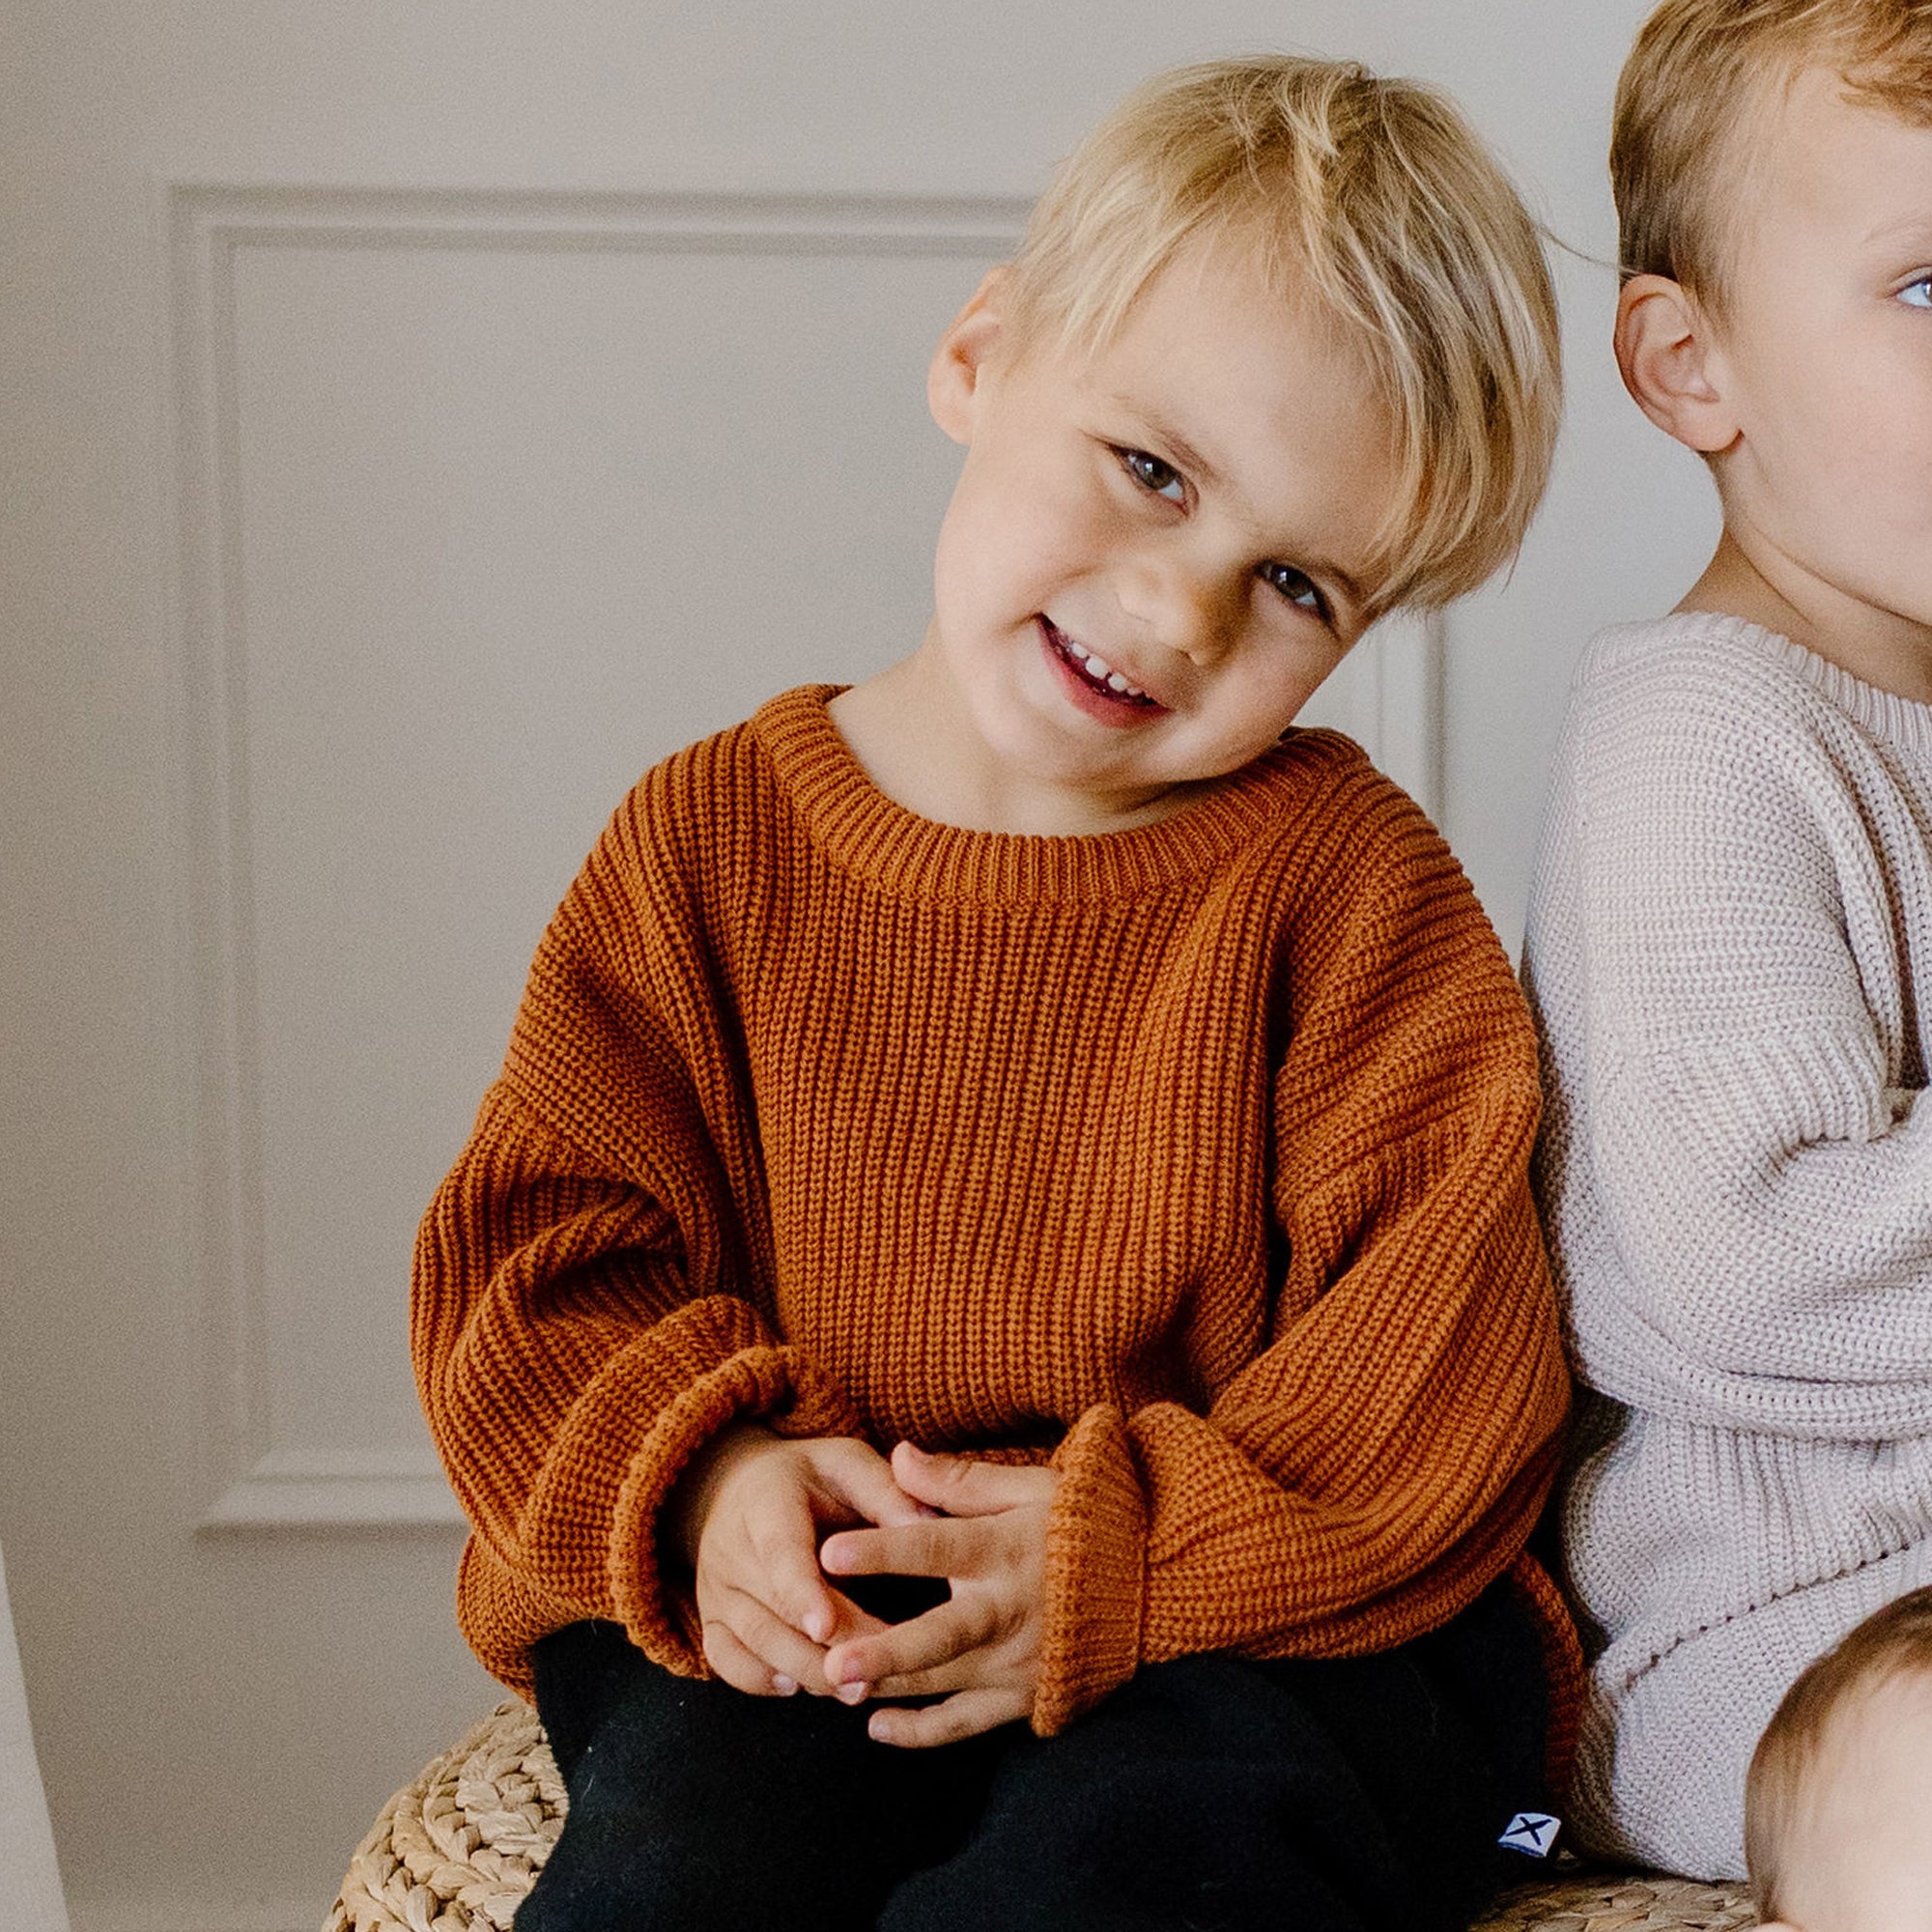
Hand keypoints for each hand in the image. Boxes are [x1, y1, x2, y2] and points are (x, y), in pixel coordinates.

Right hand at [670, 1425, 927, 1698]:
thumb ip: (886, 1493)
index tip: (827, 1626)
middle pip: (771, 1609)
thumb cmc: (809, 1477)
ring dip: (805, 1670)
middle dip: (823, 1647)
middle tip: (876, 1671)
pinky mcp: (711, 1619)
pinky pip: (727, 1662)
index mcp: (765, 1501)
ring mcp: (715, 1588)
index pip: (779, 1552)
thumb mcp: (848, 1464)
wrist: (738, 1487)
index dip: (802, 1591)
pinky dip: (762, 1681)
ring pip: (754, 1642)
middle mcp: (729, 1548)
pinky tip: (802, 1686)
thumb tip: (928, 1527)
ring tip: (857, 1690)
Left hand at [819, 1442, 1059, 1747]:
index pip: (935, 1548)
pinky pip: (967, 1723)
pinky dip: (923, 1732)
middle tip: (832, 1662)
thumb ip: (960, 1481)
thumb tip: (898, 1456)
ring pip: (943, 1682)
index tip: (830, 1553)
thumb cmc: (1085, 1525)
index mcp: (1006, 1549)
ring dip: (888, 1688)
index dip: (883, 1551)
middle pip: (940, 1635)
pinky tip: (877, 1728)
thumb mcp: (1031, 1488)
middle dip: (884, 1651)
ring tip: (833, 1688)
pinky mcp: (1025, 1697)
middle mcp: (1009, 1611)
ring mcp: (1018, 1661)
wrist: (1157, 1582)